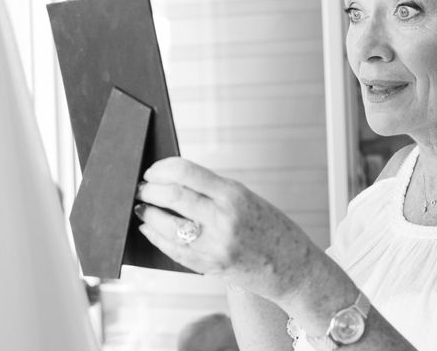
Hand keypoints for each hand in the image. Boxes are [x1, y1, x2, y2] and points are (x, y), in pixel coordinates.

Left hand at [135, 157, 320, 301]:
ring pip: (165, 225)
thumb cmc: (272, 228)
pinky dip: (156, 237)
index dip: (161, 169)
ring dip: (148, 214)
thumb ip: (213, 191)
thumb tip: (173, 181)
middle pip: (172, 196)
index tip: (152, 170)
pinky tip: (149, 229)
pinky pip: (173, 250)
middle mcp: (223, 219)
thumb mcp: (247, 198)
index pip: (186, 172)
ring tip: (143, 208)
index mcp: (234, 195)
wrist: (294, 267)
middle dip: (150, 190)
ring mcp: (215, 246)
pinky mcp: (209, 266)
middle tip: (142, 188)